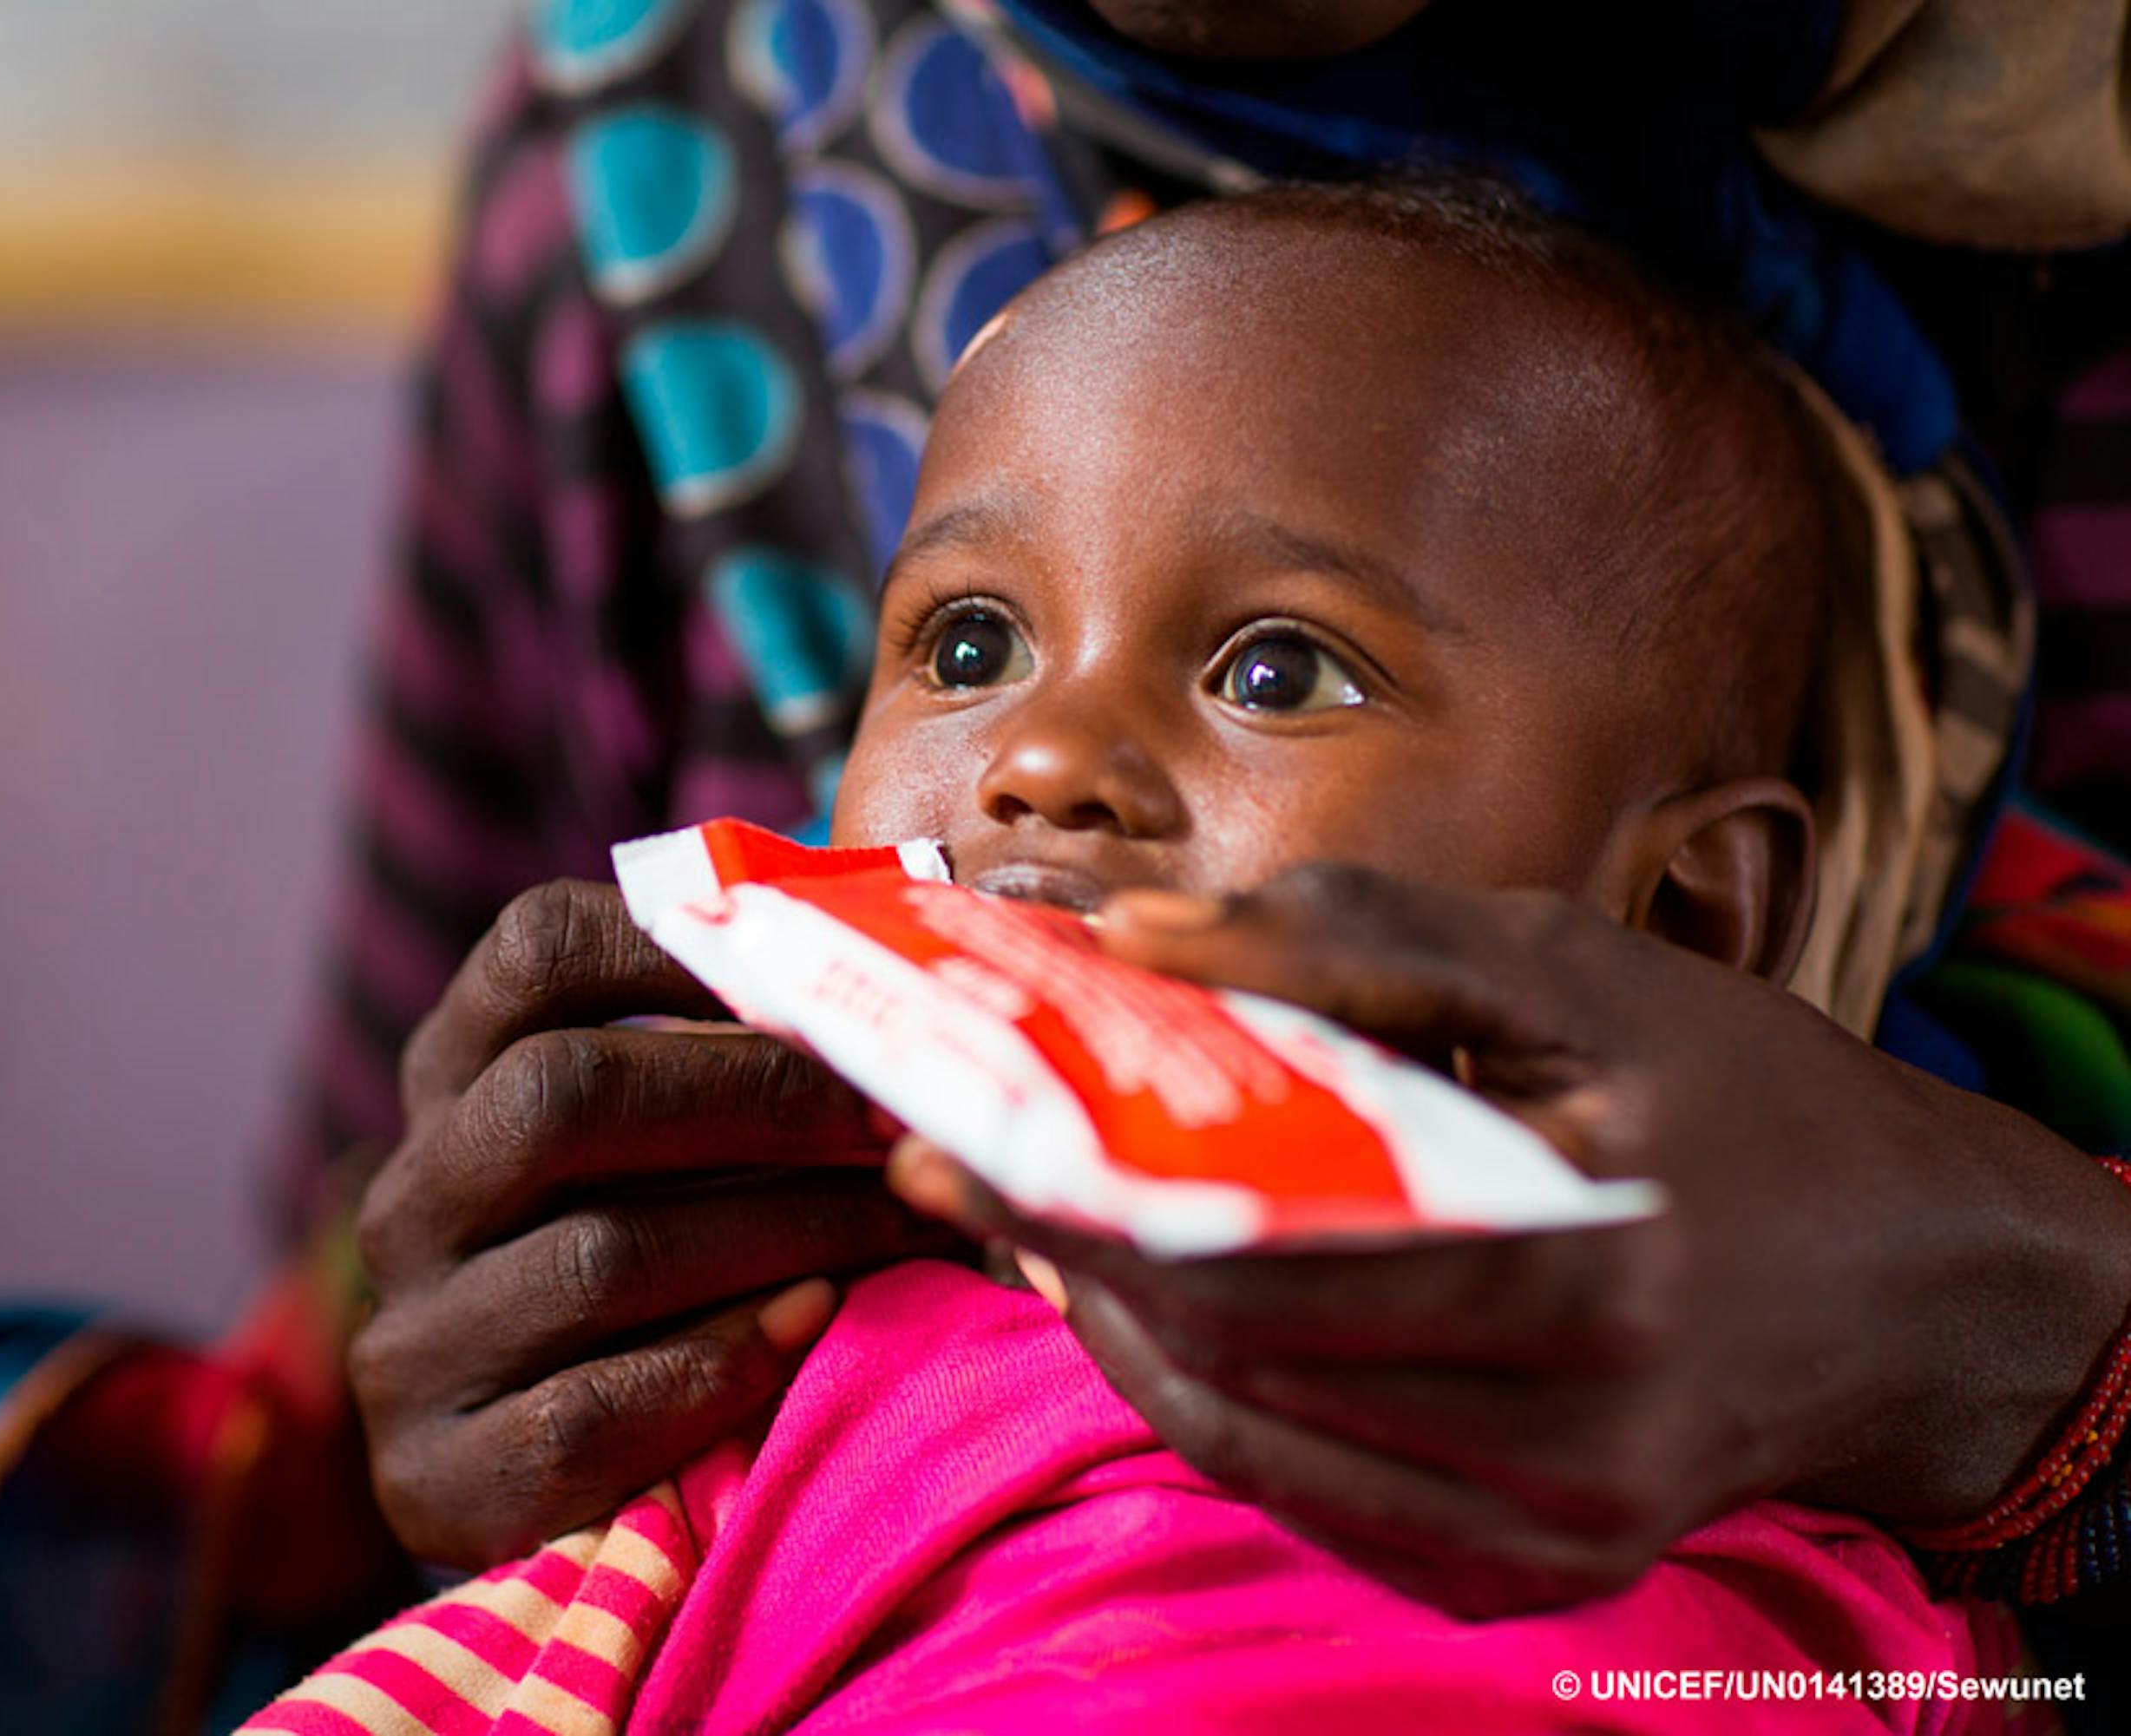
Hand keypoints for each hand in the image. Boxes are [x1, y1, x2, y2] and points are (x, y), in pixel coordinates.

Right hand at [351, 879, 968, 1566]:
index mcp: (453, 1081)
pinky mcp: (436, 1472)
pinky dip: (718, 1364)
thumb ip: (720, 1054)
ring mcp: (411, 1339)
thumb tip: (885, 959)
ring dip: (783, 1233)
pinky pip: (585, 1408)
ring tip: (907, 1228)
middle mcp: (409, 1198)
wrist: (516, 1489)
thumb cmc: (633, 1273)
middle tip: (895, 1120)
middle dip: (756, 1097)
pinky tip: (813, 1328)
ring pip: (597, 1255)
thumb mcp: (641, 1152)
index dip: (677, 943)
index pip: (534, 954)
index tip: (819, 975)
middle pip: (560, 1093)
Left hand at [888, 864, 2130, 1615]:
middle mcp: (1562, 1442)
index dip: (1083, 1203)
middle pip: (1226, 1361)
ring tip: (1037, 1218)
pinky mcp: (1521, 1570)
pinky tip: (1158, 1301)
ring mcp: (1541, 1533)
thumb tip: (1136, 931)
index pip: (1261, 1262)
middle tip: (963, 1166)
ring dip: (1117, 1327)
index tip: (958, 1136)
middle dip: (1068, 1257)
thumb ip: (1355, 943)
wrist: (1915, 1295)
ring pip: (1241, 1439)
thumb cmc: (1749, 1099)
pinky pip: (1303, 1488)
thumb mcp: (1576, 971)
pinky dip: (1210, 1393)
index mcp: (1584, 1273)